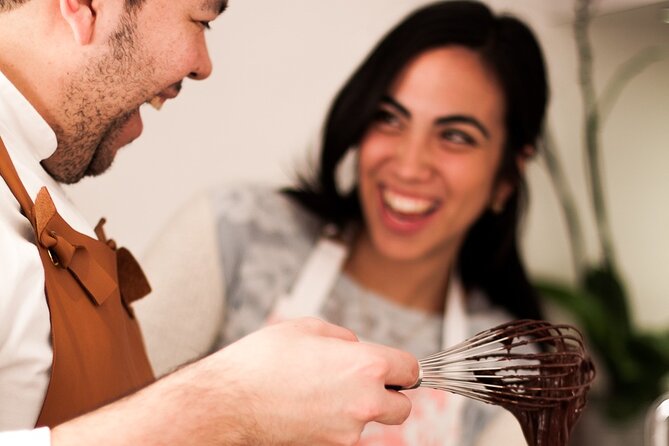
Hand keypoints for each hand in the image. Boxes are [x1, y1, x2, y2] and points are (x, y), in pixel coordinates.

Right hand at [217, 317, 417, 444]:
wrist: (230, 401)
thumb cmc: (264, 360)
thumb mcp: (308, 328)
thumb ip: (343, 338)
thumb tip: (355, 347)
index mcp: (366, 365)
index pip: (411, 370)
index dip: (403, 367)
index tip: (395, 368)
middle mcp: (365, 401)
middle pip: (402, 407)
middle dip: (390, 395)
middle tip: (365, 383)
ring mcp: (348, 430)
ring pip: (371, 421)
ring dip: (358, 408)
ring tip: (322, 392)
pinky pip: (345, 432)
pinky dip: (335, 422)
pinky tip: (309, 407)